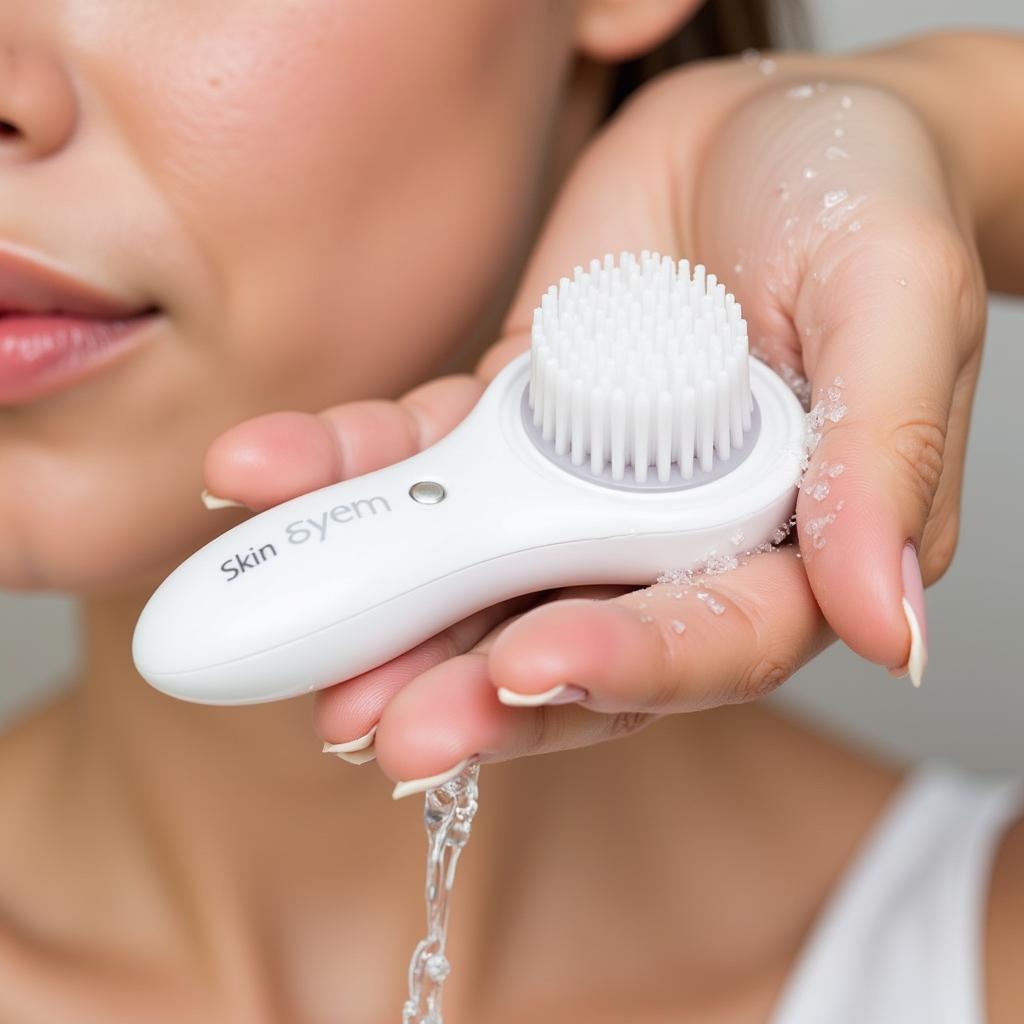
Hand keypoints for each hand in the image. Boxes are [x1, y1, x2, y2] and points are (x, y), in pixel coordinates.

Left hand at [203, 51, 985, 794]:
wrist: (765, 123)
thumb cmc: (860, 199)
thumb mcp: (897, 301)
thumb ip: (883, 458)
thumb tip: (889, 627)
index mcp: (787, 541)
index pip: (710, 638)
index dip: (623, 667)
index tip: (529, 669)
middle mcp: (672, 538)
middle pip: (569, 638)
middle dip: (472, 687)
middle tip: (383, 729)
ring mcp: (579, 485)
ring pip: (476, 569)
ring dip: (387, 606)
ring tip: (301, 630)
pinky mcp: (510, 425)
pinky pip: (421, 458)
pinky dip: (343, 470)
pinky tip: (261, 478)